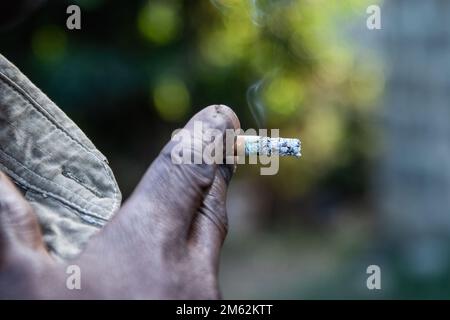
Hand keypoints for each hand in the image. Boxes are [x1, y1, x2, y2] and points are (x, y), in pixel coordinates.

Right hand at [0, 105, 239, 298]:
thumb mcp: (25, 286)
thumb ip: (12, 226)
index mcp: (149, 244)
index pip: (188, 172)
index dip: (204, 137)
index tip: (221, 113)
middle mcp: (189, 267)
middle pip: (212, 199)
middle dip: (215, 163)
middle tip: (221, 135)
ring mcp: (203, 295)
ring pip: (213, 234)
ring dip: (210, 199)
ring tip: (208, 177)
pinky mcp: (203, 313)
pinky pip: (207, 264)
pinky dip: (202, 237)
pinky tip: (185, 241)